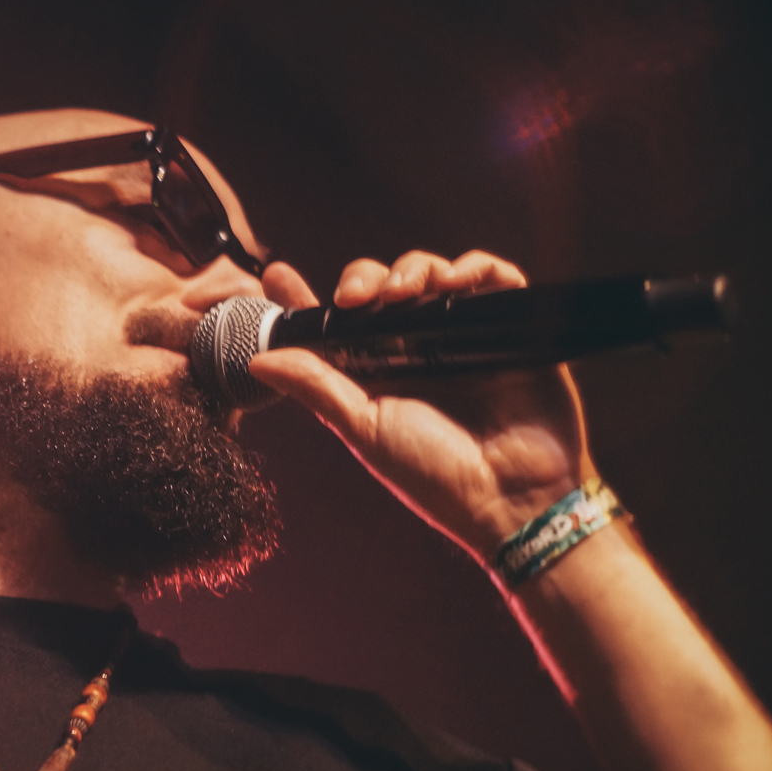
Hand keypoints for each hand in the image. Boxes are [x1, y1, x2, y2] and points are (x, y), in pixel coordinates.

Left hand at [249, 251, 589, 560]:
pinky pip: (495, 281)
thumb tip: (257, 359)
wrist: (513, 501)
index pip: (337, 324)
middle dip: (367, 277)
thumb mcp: (366, 429)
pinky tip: (457, 281)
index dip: (306, 297)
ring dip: (414, 269)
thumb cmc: (437, 476)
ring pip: (433, 275)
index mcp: (378, 372)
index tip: (276, 274)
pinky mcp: (510, 330)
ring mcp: (463, 337)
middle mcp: (418, 349)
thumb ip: (317, 389)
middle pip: (384, 287)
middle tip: (356, 297)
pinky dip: (476, 269)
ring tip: (406, 291)